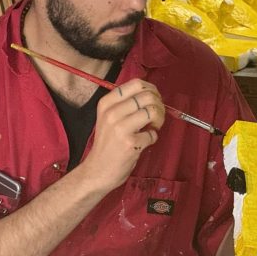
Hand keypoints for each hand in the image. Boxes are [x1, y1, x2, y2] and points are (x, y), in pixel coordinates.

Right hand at [77, 78, 165, 193]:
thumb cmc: (108, 143)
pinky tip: (145, 141)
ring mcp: (120, 127)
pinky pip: (153, 133)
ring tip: (153, 127)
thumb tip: (152, 93)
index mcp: (106, 103)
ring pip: (153, 110)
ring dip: (160, 119)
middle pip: (148, 96)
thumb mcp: (109, 117)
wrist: (97, 171)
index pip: (136, 83)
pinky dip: (153, 137)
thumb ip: (126, 104)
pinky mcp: (130, 143)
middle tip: (156, 116)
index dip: (152, 90)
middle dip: (159, 105)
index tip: (153, 100)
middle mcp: (112, 112)